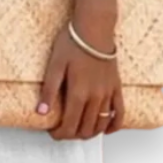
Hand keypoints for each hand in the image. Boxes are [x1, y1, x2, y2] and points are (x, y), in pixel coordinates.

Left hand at [38, 24, 124, 139]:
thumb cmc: (73, 43)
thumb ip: (49, 90)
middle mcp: (96, 97)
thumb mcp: (54, 65)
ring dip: (90, 133)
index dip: (60, 134)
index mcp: (78, 93)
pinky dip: (114, 125)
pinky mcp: (117, 87)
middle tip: (63, 131)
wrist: (94, 28)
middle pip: (85, 128)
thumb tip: (41, 112)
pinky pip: (120, 112)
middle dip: (73, 135)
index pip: (70, 125)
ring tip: (79, 131)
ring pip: (102, 123)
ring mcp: (108, 93)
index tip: (53, 133)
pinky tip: (106, 129)